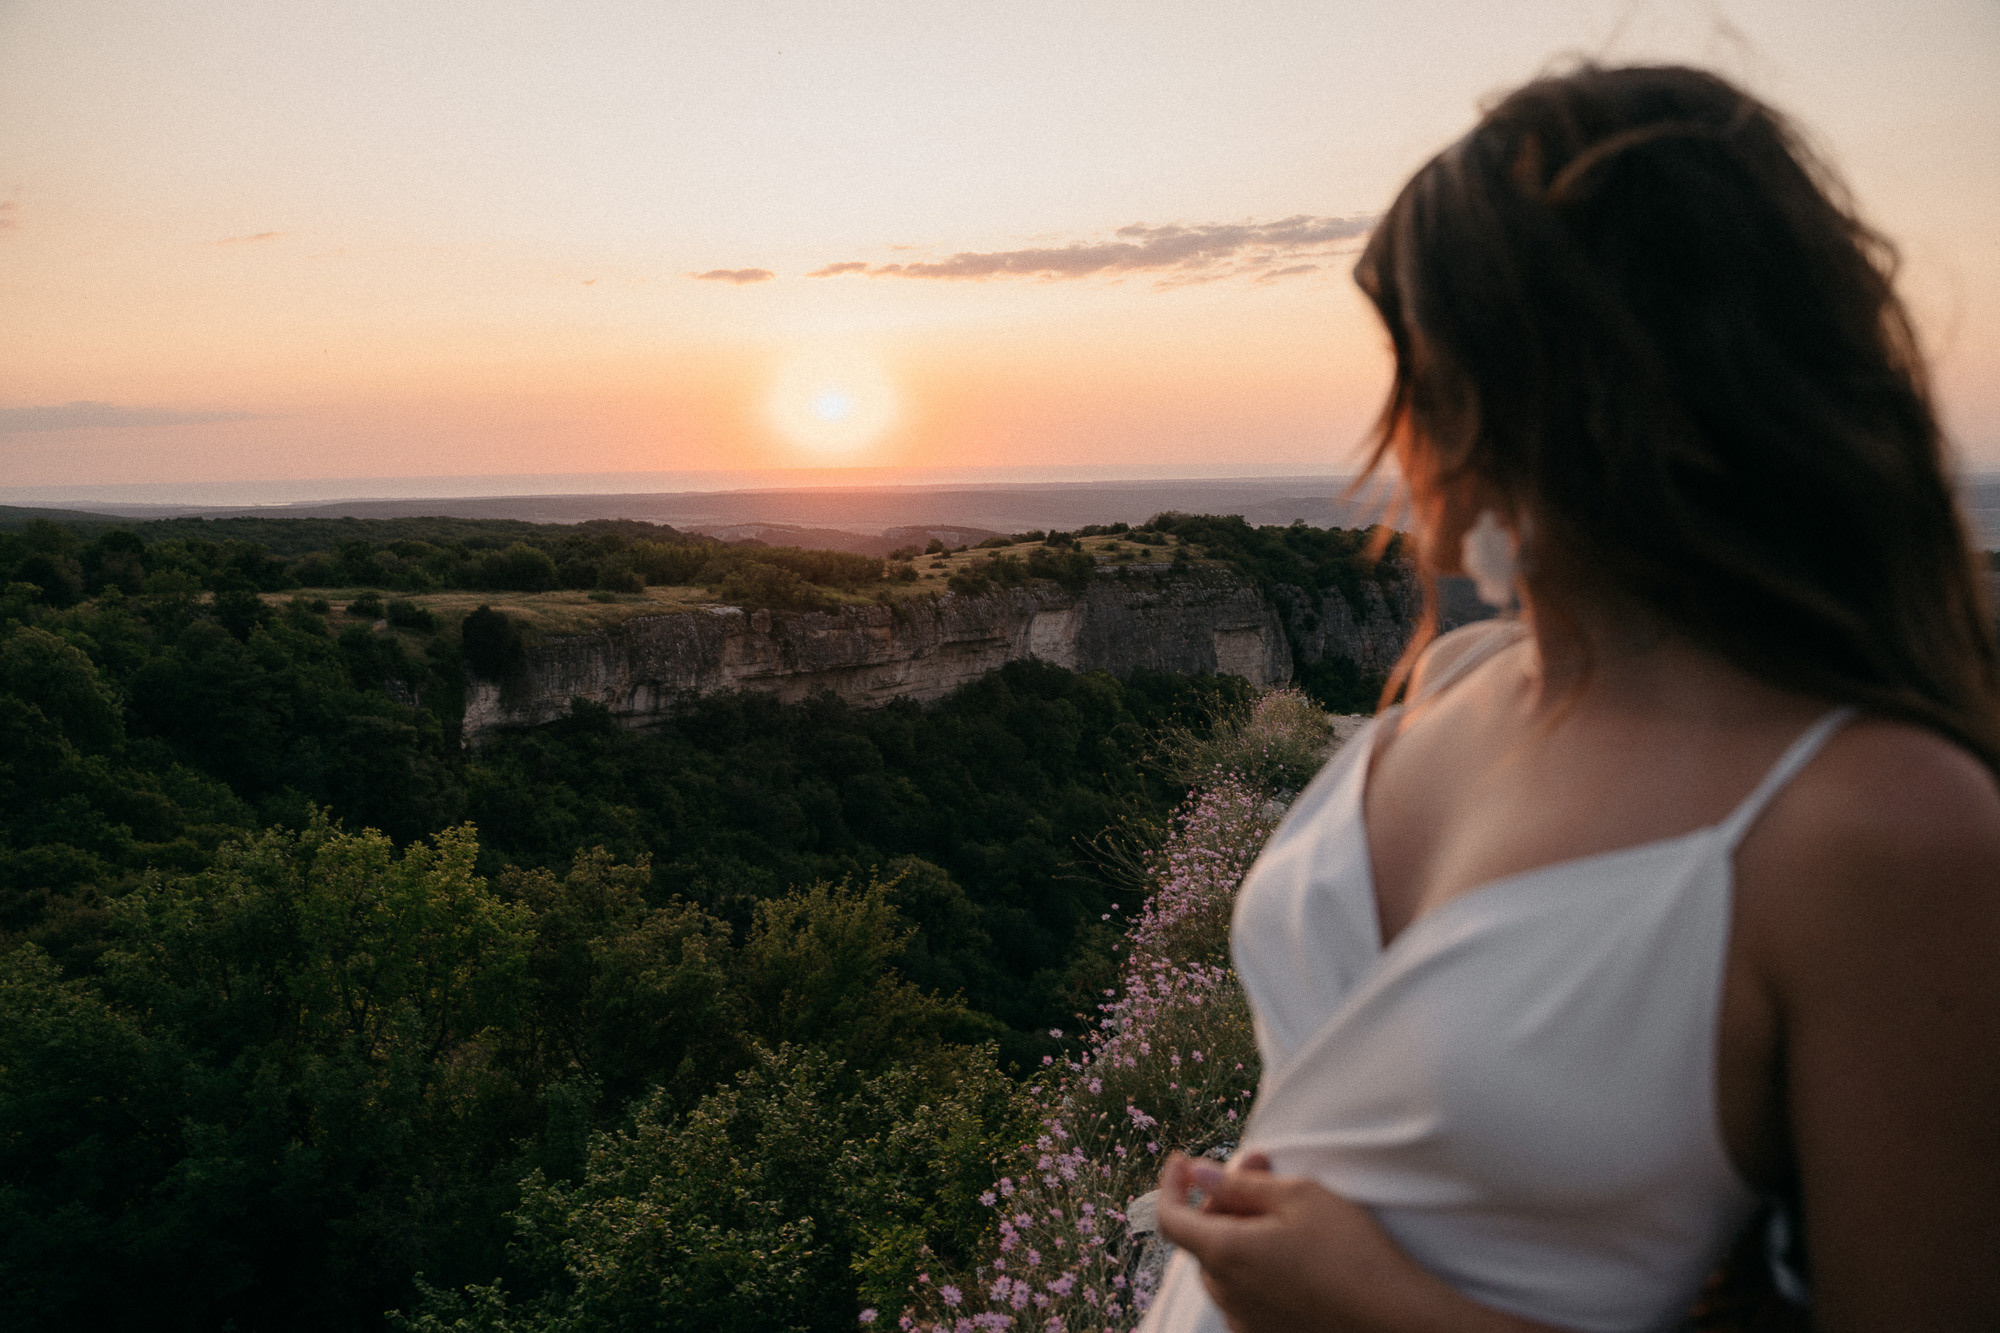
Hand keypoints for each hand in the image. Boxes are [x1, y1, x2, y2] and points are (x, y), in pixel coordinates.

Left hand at [1154, 1153, 1555, 1332]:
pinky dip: (1253, 1265)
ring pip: (1223, 1266)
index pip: (1169, 1217)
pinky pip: (1244, 1294)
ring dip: (1238, 1232)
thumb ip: (1238, 1183)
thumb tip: (1196, 1174)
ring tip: (1281, 1209)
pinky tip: (1290, 1252)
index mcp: (1225, 1254)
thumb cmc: (1351, 1250)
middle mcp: (1225, 1293)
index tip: (1181, 1161)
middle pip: (1202, 1238)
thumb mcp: (1298, 1196)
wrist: (1395, 1318)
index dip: (1170, 1185)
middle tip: (1260, 1169)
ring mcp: (1245, 1321)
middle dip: (1221, 1199)